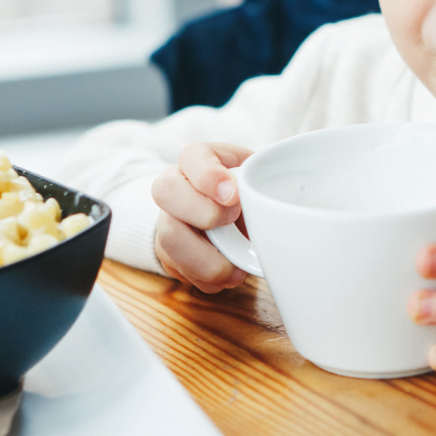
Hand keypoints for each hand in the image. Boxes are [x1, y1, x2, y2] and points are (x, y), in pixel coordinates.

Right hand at [150, 142, 252, 292]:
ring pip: (168, 237)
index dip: (210, 177)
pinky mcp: (168, 253)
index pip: (192, 156)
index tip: (234, 195)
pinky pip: (180, 270)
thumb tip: (270, 210)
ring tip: (236, 267)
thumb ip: (259, 185)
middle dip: (204, 212)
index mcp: (198, 160)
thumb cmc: (245, 192)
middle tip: (232, 221)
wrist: (226, 215)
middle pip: (165, 191)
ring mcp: (167, 220)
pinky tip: (228, 274)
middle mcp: (175, 187)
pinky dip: (209, 279)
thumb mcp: (255, 179)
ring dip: (206, 259)